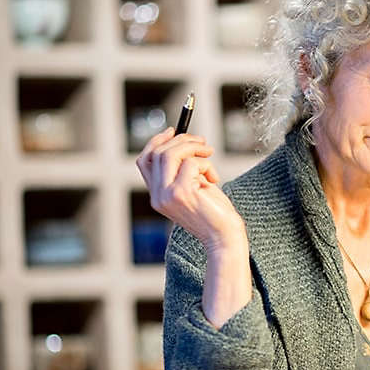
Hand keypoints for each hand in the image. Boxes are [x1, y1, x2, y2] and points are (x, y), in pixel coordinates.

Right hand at [135, 128, 246, 253]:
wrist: (224, 238)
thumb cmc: (215, 214)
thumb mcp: (195, 188)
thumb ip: (185, 170)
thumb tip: (187, 142)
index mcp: (158, 196)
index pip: (145, 161)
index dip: (157, 142)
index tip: (174, 131)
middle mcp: (157, 196)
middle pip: (157, 153)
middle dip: (182, 141)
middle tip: (203, 142)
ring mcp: (167, 195)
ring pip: (170, 154)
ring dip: (193, 147)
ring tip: (209, 154)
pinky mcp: (181, 193)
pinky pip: (192, 163)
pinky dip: (206, 165)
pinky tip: (214, 179)